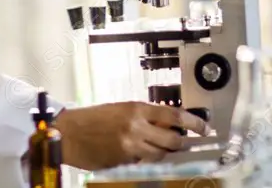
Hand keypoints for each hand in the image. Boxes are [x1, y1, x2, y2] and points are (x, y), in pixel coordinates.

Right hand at [51, 102, 210, 169]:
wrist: (68, 133)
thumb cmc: (90, 118)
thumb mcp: (119, 109)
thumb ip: (142, 116)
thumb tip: (164, 123)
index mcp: (136, 109)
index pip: (174, 116)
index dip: (193, 123)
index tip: (203, 127)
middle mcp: (137, 127)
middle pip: (172, 140)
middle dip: (181, 143)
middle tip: (185, 142)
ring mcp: (131, 146)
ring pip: (160, 154)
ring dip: (164, 152)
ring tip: (161, 148)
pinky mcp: (124, 162)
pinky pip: (143, 162)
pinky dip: (145, 159)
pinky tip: (140, 154)